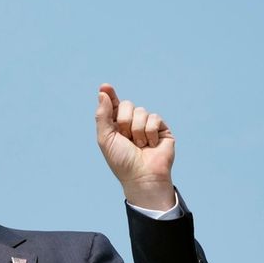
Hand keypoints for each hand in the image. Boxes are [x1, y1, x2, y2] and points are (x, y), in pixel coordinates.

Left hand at [95, 83, 175, 209]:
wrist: (141, 175)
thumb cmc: (121, 160)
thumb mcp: (105, 138)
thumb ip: (103, 115)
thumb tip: (102, 93)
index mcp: (116, 125)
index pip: (114, 105)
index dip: (110, 94)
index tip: (105, 86)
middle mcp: (131, 123)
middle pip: (127, 105)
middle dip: (124, 122)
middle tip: (126, 139)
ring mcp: (147, 125)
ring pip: (141, 111)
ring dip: (137, 131)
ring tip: (139, 145)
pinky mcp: (161, 129)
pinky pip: (154, 118)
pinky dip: (149, 132)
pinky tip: (151, 145)